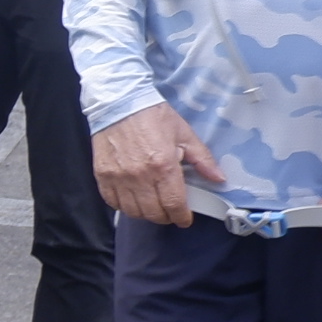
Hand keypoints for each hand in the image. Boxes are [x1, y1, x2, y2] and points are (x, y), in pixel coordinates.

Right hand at [92, 102, 224, 227]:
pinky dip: (124, 206)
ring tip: (152, 205)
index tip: (184, 218)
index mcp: (163, 165)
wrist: (119, 102)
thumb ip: (202, 160)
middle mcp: (140, 176)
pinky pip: (113, 202)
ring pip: (133, 212)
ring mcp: (119, 177)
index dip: (181, 217)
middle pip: (153, 213)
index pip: (174, 204)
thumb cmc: (152, 115)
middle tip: (170, 210)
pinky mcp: (103, 176)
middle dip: (165, 216)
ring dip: (145, 213)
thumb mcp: (184, 134)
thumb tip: (218, 178)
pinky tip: (133, 198)